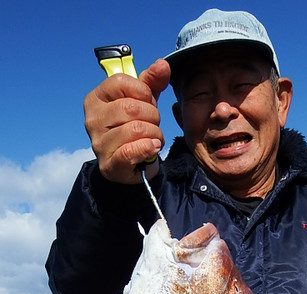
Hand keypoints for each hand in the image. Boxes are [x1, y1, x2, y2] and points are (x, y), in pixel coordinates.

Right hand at [84, 59, 170, 184]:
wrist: (132, 164)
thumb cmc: (135, 126)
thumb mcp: (143, 100)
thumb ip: (152, 81)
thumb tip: (162, 64)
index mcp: (96, 98)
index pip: (120, 82)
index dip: (142, 91)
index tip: (148, 101)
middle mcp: (92, 119)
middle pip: (130, 107)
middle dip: (152, 115)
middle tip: (154, 123)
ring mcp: (98, 143)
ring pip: (135, 129)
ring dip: (154, 134)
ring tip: (154, 137)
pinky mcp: (108, 164)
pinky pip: (131, 151)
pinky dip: (148, 148)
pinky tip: (153, 147)